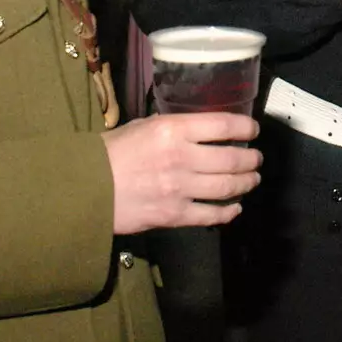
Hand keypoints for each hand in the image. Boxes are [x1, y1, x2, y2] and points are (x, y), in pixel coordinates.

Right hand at [103, 112, 261, 232]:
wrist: (84, 189)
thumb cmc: (111, 152)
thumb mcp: (144, 126)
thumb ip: (175, 127)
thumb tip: (203, 130)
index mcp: (173, 129)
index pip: (224, 125)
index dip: (246, 127)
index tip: (253, 130)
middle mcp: (181, 157)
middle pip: (232, 159)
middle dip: (251, 159)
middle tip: (256, 159)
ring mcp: (179, 189)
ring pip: (228, 187)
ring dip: (246, 183)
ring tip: (252, 179)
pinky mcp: (174, 215)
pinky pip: (211, 215)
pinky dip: (229, 211)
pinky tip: (235, 207)